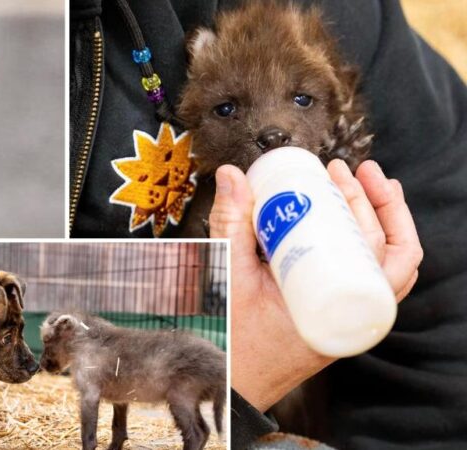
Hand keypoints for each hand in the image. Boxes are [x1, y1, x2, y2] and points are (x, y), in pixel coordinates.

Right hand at [211, 159, 422, 411]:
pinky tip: (353, 225)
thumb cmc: (232, 340)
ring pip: (386, 267)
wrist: (230, 381)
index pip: (383, 253)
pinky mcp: (336, 317)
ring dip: (380, 224)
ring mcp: (349, 320)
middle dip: (373, 202)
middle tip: (347, 170)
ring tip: (361, 187)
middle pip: (389, 252)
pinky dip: (368, 250)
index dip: (371, 205)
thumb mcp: (230, 277)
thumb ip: (229, 225)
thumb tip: (233, 176)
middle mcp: (356, 319)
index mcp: (340, 314)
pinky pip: (368, 282)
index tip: (344, 174)